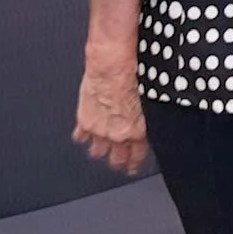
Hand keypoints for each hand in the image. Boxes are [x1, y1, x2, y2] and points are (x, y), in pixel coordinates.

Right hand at [74, 43, 148, 174]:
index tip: (133, 168)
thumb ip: (147, 117)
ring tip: (100, 153)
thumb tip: (151, 121)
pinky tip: (83, 138)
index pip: (137, 155)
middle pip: (116, 157)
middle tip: (118, 164)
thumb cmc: (134, 75)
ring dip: (99, 151)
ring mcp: (99, 129)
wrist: (113, 65)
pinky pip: (80, 136)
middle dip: (118, 161)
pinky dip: (82, 137)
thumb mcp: (151, 100)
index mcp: (138, 130)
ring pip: (97, 150)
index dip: (135, 164)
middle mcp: (118, 134)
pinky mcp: (84, 120)